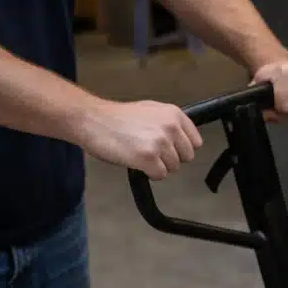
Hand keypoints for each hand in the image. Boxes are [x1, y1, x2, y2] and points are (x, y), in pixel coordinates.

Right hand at [74, 99, 203, 179]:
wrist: (91, 120)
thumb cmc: (117, 118)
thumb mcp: (150, 111)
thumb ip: (169, 123)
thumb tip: (182, 140)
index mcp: (174, 114)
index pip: (195, 142)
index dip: (181, 148)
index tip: (167, 148)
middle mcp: (171, 127)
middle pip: (186, 157)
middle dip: (170, 158)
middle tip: (150, 152)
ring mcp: (160, 142)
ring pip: (173, 168)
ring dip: (158, 166)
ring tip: (139, 154)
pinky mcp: (148, 158)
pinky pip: (160, 175)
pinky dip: (149, 174)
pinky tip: (136, 162)